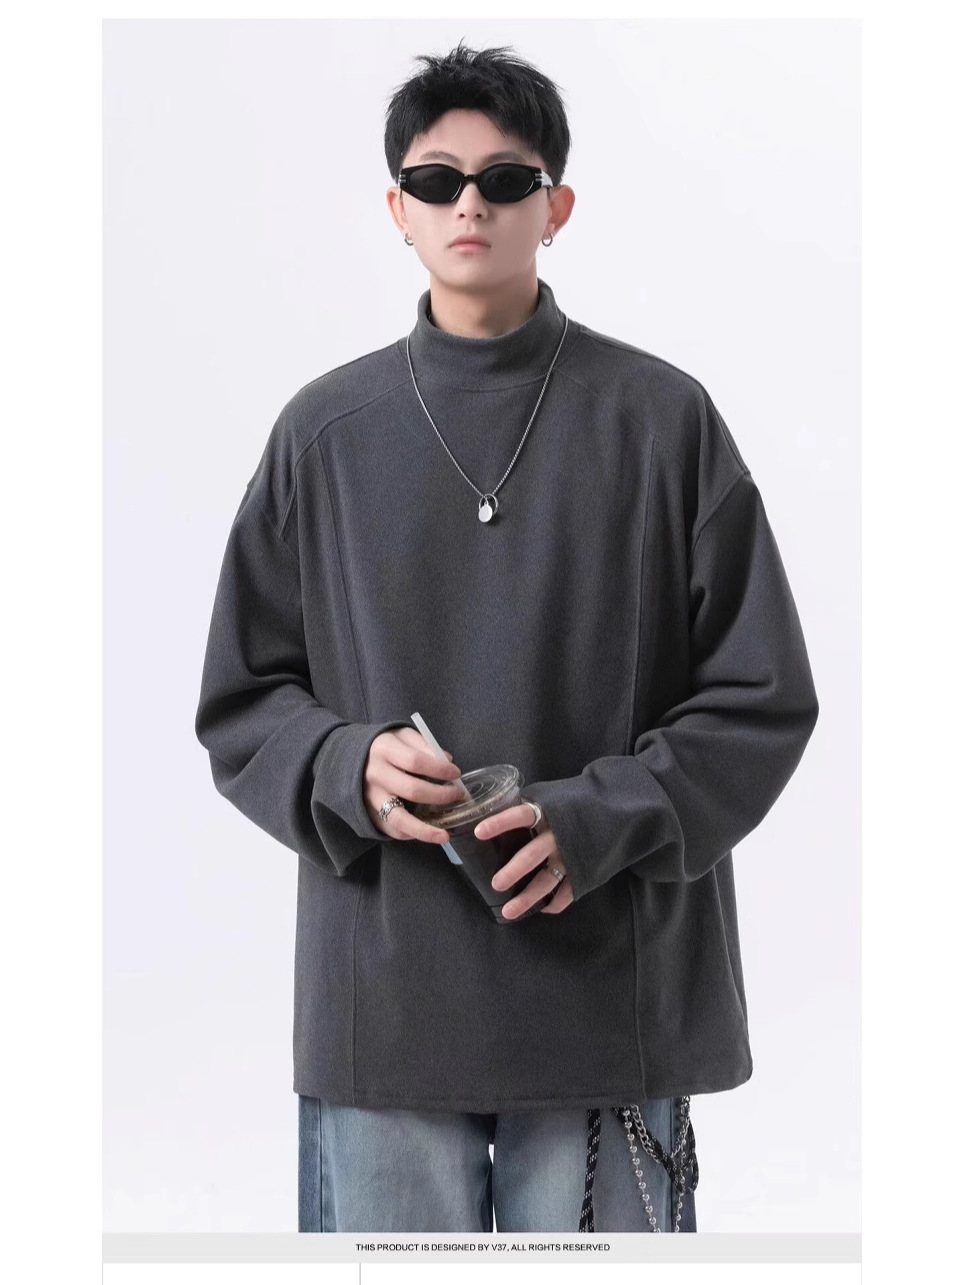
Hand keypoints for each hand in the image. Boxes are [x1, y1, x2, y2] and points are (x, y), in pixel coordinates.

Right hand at [364, 727, 464, 843]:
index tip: (456, 773)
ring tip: (444, 835)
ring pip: (398, 819)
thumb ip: (425, 745)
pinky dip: (411, 834)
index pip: (416, 761)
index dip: (439, 769)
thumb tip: (447, 761)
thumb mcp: (403, 735)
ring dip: (424, 830)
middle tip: (457, 795)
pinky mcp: (368, 814)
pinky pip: (391, 830)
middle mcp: (375, 775)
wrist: (350, 759)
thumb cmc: (385, 747)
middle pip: (412, 790)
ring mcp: (370, 797)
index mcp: (384, 750)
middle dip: (440, 795)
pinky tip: (427, 832)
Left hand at [474, 801, 573, 917]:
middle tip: (496, 884)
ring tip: (508, 912)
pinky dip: (553, 904)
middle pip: (532, 855)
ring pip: (547, 881)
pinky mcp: (584, 871)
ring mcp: (572, 856)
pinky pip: (567, 893)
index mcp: (549, 812)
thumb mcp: (553, 797)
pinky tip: (540, 908)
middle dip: (513, 871)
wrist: (616, 807)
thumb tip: (497, 812)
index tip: (479, 832)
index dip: (500, 823)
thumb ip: (531, 807)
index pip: (521, 816)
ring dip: (528, 898)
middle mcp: (559, 836)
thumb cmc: (576, 801)